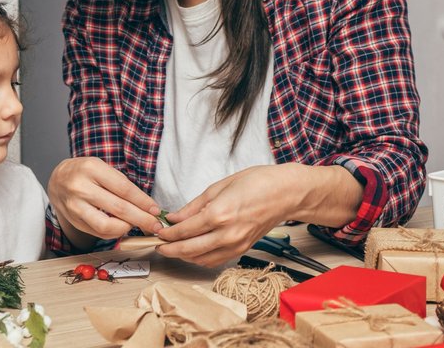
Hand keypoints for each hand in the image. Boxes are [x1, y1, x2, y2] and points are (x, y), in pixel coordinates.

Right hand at [48, 156, 162, 246]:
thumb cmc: (85, 172)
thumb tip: (146, 207)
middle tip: (156, 226)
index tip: (156, 210)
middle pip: (118, 208)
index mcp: (92, 169)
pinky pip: (98, 232)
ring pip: (106, 225)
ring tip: (137, 226)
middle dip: (141, 219)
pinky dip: (114, 232)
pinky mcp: (73, 221)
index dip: (143, 202)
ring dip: (127, 228)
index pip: (124, 189)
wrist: (57, 179)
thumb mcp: (102, 168)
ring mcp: (75, 206)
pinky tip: (122, 227)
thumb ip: (121, 185)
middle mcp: (81, 187)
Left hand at [155, 166, 285, 266]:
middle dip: (170, 249)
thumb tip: (175, 217)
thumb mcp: (218, 187)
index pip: (185, 230)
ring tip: (173, 248)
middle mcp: (227, 234)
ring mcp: (236, 244)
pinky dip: (200, 258)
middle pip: (189, 249)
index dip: (167, 233)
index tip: (158, 231)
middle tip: (158, 245)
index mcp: (219, 214)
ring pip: (202, 259)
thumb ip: (194, 206)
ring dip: (184, 256)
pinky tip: (192, 251)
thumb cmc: (256, 183)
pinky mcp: (242, 250)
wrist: (285, 193)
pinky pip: (216, 260)